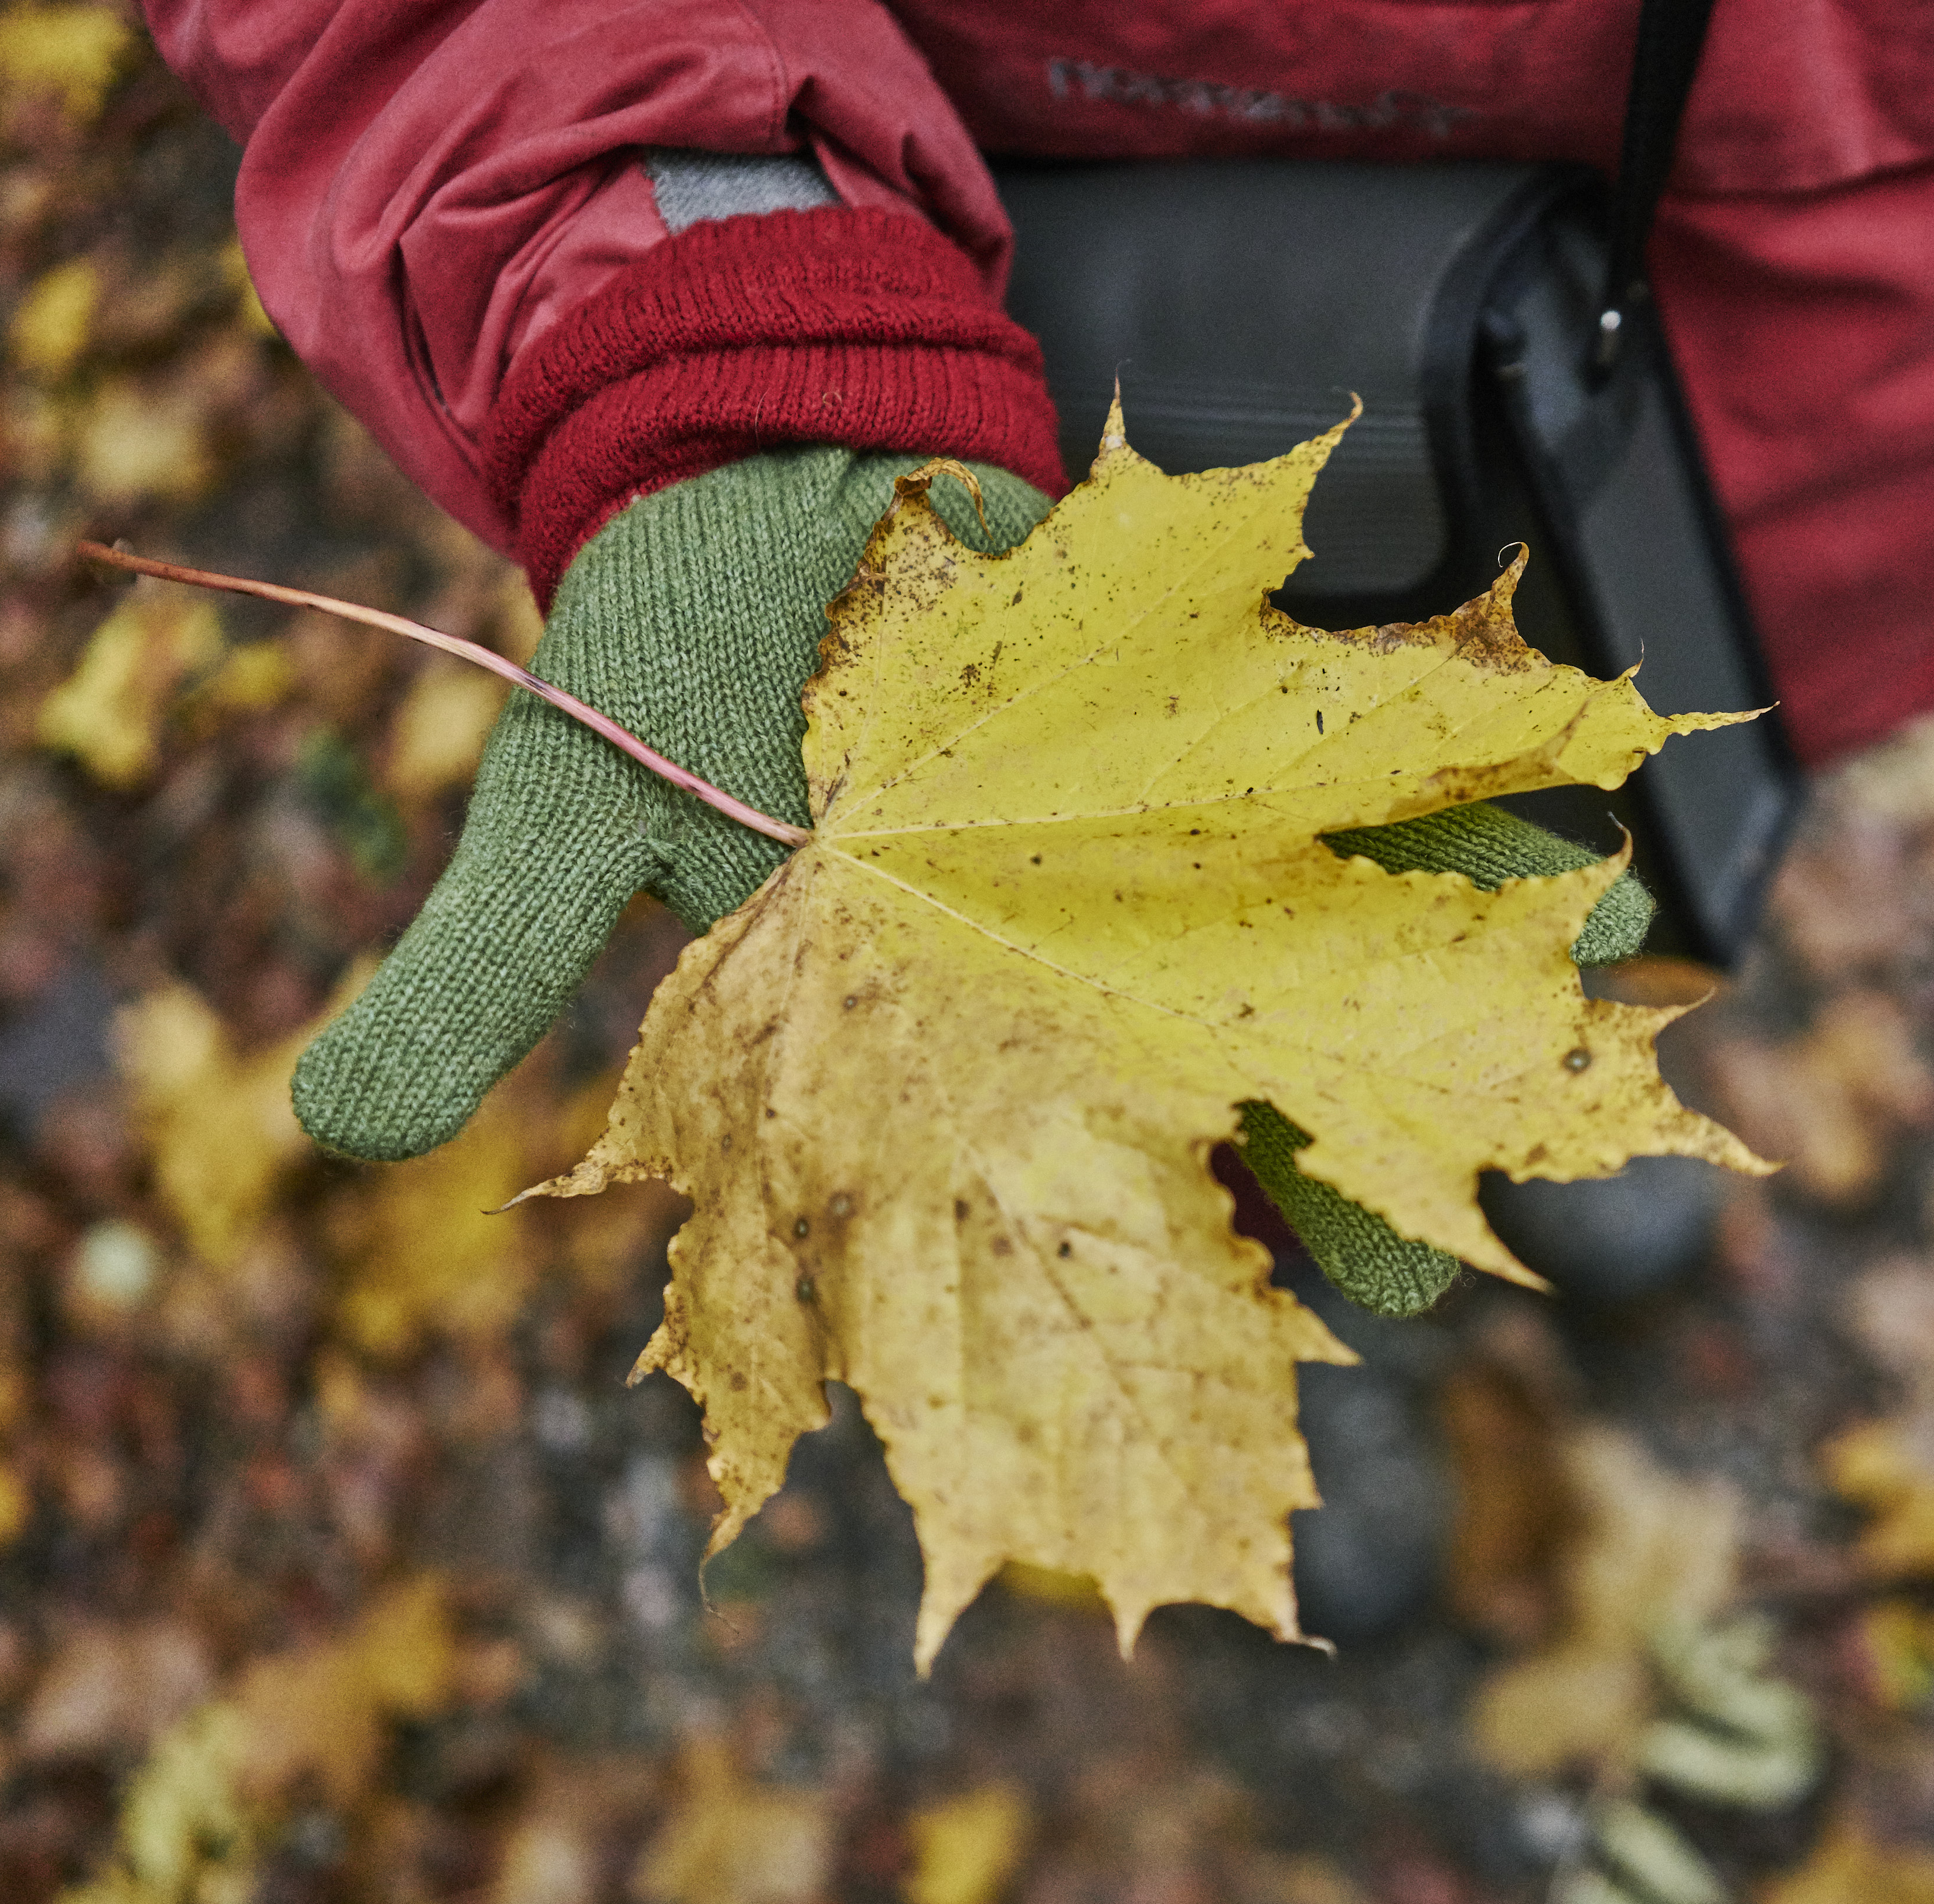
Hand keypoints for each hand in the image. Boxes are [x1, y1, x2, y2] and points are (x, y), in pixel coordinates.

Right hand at [291, 435, 1649, 1319]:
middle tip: (1477, 1270)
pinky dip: (1502, 826)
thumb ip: (482, 981)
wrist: (764, 454)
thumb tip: (323, 1136)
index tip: (1250, 1420)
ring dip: (1475, 1054)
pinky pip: (1396, 795)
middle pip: (1241, 1159)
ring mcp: (1169, 874)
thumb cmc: (675, 647)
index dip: (1138, 1342)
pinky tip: (1610, 865)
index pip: (1046, 1252)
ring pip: (1351, 1002)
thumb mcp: (564, 819)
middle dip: (1360, 1233)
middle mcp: (1072, 992)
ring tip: (1593, 1114)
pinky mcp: (1237, 737)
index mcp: (933, 1059)